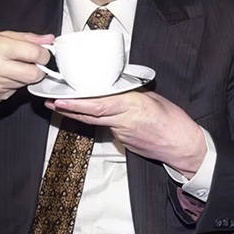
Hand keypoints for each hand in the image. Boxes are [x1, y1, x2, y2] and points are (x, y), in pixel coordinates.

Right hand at [0, 32, 52, 117]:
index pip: (34, 54)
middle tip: (33, 64)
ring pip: (25, 84)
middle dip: (38, 70)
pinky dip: (14, 85)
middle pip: (34, 74)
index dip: (44, 55)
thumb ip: (26, 38)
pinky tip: (3, 78)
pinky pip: (15, 92)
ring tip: (12, 68)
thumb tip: (49, 39)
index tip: (43, 54)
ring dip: (24, 77)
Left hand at [45, 90, 206, 177]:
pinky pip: (106, 128)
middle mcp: (126, 121)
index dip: (79, 103)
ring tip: (60, 105)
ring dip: (78, 114)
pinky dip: (95, 120)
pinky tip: (86, 115)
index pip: (101, 104)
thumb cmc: (175, 123)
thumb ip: (134, 93)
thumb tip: (117, 86)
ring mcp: (123, 134)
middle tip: (50, 101)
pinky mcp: (123, 142)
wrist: (184, 147)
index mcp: (135, 106)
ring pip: (95, 122)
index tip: (62, 98)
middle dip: (69, 108)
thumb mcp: (155, 100)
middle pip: (92, 114)